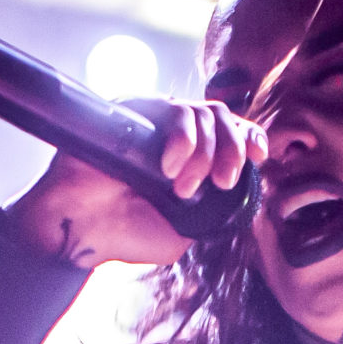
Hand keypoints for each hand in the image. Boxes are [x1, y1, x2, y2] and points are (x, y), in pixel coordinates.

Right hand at [4, 98, 263, 268]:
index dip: (250, 138)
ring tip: (183, 185)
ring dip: (205, 153)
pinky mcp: (133, 109)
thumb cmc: (125, 234)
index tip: (260, 155)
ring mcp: (154, 121)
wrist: (82, 229)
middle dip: (232, 150)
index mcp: (191, 160)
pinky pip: (173, 109)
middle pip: (223, 119)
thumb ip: (214, 211)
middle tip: (223, 182)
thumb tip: (241, 194)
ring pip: (203, 113)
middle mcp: (175, 136)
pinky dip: (181, 138)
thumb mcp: (184, 232)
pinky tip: (168, 166)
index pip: (231, 134)